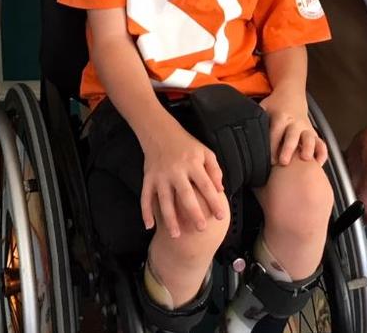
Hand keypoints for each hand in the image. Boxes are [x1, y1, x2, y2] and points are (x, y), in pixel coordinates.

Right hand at [141, 120, 224, 237]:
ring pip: (164, 200)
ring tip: (176, 235)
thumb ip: (214, 169)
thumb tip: (220, 189)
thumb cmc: (186, 144)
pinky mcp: (148, 178)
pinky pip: (145, 197)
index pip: (206, 185)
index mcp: (193, 163)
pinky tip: (149, 225)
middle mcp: (176, 171)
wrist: (160, 131)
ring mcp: (161, 175)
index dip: (214, 201)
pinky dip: (146, 212)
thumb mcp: (205, 151)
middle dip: (193, 213)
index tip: (220, 216)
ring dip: (169, 218)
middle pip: (185, 195)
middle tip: (200, 229)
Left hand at [260, 89, 326, 166]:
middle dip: (289, 148)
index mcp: (280, 117)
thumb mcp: (263, 108)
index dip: (272, 146)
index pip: (275, 132)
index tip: (268, 160)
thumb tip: (242, 135)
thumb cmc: (274, 105)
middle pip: (293, 135)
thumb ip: (256, 120)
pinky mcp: (313, 133)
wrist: (291, 95)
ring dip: (308, 148)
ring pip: (310, 138)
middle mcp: (294, 122)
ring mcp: (306, 128)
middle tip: (284, 162)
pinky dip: (321, 153)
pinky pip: (321, 143)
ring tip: (305, 159)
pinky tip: (318, 163)